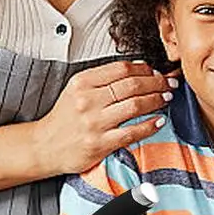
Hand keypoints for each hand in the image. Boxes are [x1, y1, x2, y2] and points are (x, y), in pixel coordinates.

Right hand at [32, 60, 175, 175]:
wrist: (45, 146)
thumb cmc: (64, 119)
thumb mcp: (76, 90)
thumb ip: (102, 79)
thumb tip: (138, 68)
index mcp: (82, 83)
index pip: (121, 68)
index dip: (144, 68)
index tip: (155, 71)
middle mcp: (87, 100)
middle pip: (132, 84)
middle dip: (157, 82)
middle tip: (168, 83)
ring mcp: (94, 123)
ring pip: (136, 105)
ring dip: (157, 100)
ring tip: (166, 98)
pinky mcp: (100, 144)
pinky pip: (133, 132)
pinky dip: (150, 125)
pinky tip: (159, 120)